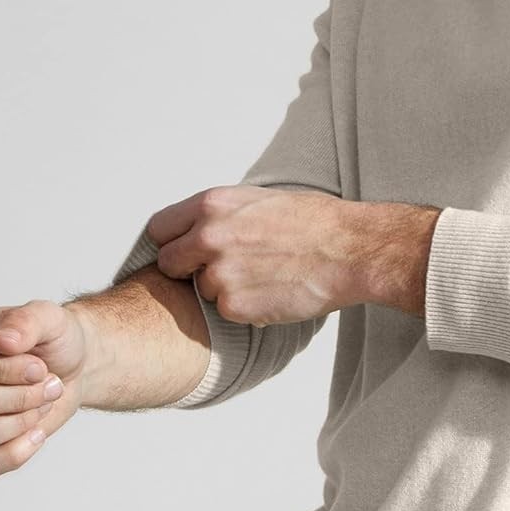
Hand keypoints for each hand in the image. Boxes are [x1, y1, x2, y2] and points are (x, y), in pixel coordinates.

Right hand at [0, 300, 88, 477]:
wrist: (74, 367)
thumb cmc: (54, 339)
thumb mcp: (50, 318)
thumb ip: (27, 321)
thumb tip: (1, 341)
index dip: (5, 371)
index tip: (39, 366)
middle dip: (22, 397)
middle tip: (51, 384)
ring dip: (22, 422)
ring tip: (43, 402)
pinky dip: (17, 452)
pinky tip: (37, 432)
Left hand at [148, 185, 353, 327]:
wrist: (349, 250)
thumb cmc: (316, 222)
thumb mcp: (260, 199)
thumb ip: (223, 214)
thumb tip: (200, 226)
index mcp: (213, 205)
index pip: (160, 228)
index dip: (172, 241)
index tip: (183, 249)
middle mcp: (209, 237)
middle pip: (168, 262)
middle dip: (187, 269)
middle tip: (218, 269)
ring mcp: (220, 273)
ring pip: (201, 289)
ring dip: (223, 289)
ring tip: (261, 277)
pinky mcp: (235, 305)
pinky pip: (226, 311)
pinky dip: (245, 307)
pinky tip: (272, 292)